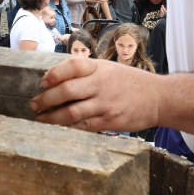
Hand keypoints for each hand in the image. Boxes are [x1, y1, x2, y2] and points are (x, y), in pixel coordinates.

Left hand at [29, 57, 161, 132]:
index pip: (72, 66)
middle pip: (66, 91)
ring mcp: (106, 104)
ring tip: (40, 119)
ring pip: (71, 112)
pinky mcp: (110, 121)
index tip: (43, 82)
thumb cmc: (130, 83)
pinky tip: (58, 128)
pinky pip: (84, 126)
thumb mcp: (110, 68)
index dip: (54, 73)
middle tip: (33, 104)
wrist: (160, 98)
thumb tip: (55, 77)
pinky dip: (68, 128)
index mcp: (100, 68)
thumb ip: (87, 71)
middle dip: (45, 99)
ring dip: (52, 117)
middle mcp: (102, 84)